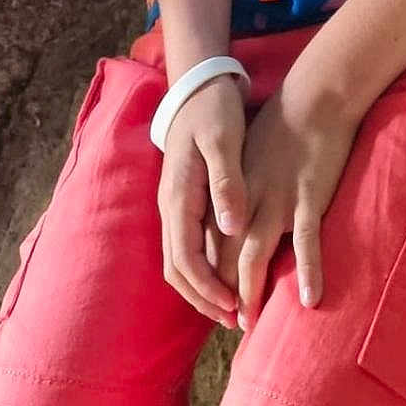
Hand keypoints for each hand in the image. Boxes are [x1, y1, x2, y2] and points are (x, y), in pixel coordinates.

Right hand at [156, 75, 248, 327]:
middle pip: (178, 269)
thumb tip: (232, 228)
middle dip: (203, 298)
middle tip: (235, 320)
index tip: (234, 307)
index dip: (208, 289)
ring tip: (231, 306)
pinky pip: (188, 244)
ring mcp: (175, 204)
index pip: (185, 259)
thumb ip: (227, 183)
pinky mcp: (185, 199)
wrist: (198, 85)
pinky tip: (225, 274)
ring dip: (202, 287)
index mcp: (177, 196)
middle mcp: (170, 206)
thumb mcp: (224, 141)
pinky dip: (203, 268)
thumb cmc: (213, 111)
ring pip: (180, 259)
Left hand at [213, 80, 359, 329]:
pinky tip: (309, 299)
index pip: (206, 241)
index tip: (211, 300)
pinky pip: (306, 242)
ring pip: (255, 254)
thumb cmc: (282, 128)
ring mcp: (277, 200)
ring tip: (248, 322)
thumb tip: (227, 226)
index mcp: (229, 189)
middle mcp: (246, 199)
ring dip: (250, 291)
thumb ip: (234, 192)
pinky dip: (308, 271)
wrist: (315, 96)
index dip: (205, 275)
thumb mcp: (247, 158)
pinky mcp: (308, 198)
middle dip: (222, 293)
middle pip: (225, 255)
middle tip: (225, 323)